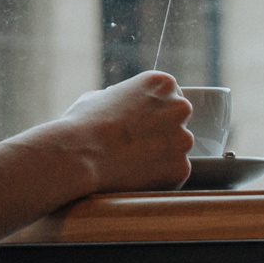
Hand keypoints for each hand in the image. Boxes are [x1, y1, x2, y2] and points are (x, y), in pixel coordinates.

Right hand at [38, 70, 194, 193]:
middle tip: (135, 146)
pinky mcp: (181, 169)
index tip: (138, 125)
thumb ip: (122, 99)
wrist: (79, 155)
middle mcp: (180, 108)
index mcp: (163, 84)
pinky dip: (158, 178)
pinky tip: (135, 178)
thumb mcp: (100, 97)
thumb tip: (123, 107)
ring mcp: (183, 140)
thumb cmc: (83, 124)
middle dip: (161, 134)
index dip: (152, 114)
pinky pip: (173, 174)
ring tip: (130, 163)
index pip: (169, 98)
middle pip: (177, 122)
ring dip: (160, 157)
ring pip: (176, 150)